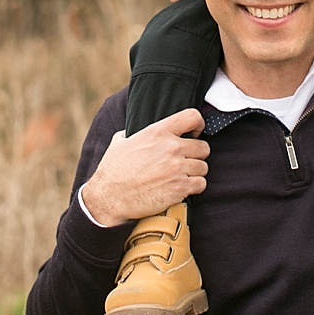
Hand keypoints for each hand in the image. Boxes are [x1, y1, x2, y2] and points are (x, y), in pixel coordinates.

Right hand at [81, 108, 208, 224]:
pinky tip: (183, 188)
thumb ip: (133, 133)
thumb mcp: (120, 142)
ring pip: (203, 167)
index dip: (198, 125)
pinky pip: (201, 184)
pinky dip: (194, 187)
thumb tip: (133, 132)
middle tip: (186, 161)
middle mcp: (171, 148)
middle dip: (197, 154)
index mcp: (158, 132)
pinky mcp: (180, 188)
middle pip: (203, 147)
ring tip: (182, 176)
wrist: (109, 197)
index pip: (192, 117)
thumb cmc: (113, 170)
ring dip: (195, 172)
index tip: (194, 134)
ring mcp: (177, 168)